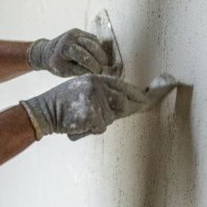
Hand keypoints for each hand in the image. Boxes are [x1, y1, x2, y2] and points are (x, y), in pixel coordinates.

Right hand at [19, 73, 178, 140]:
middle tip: (121, 112)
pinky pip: (101, 126)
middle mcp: (99, 85)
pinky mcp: (93, 113)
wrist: (45, 110)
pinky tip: (79, 124)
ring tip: (84, 118)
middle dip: (127, 111)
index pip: (127, 87)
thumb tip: (130, 105)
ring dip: (101, 122)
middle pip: (125, 103)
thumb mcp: (85, 91)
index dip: (144, 94)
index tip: (161, 93)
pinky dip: (91, 128)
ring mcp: (96, 99)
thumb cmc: (65, 103)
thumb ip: (106, 94)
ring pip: (113, 117)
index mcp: (98, 78)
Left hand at [27, 28, 120, 77]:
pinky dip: (98, 48)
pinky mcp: (80, 32)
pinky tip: (100, 57)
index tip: (99, 73)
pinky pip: (93, 39)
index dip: (93, 65)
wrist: (46, 51)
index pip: (83, 55)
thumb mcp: (65, 71)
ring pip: (94, 41)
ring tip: (104, 64)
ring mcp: (75, 32)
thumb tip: (96, 73)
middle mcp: (70, 37)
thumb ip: (80, 71)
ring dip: (101, 53)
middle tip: (105, 68)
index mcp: (64, 48)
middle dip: (100, 58)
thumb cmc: (56, 65)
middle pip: (91, 46)